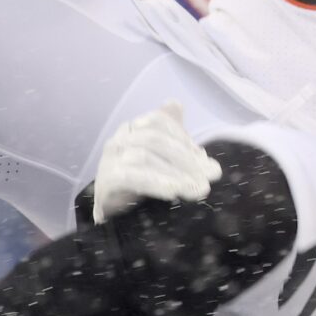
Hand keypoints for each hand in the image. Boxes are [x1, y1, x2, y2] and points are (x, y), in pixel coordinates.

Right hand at [93, 103, 219, 222]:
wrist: (112, 212)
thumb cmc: (139, 182)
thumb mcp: (161, 157)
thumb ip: (171, 135)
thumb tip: (175, 103)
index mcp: (133, 129)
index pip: (158, 120)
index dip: (183, 137)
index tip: (206, 160)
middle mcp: (119, 139)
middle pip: (154, 138)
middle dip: (186, 158)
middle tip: (210, 177)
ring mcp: (109, 160)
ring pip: (144, 156)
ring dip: (176, 173)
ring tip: (197, 189)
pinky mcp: (105, 182)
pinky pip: (129, 177)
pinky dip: (154, 183)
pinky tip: (173, 192)